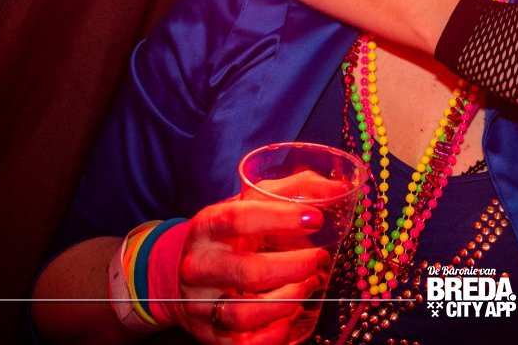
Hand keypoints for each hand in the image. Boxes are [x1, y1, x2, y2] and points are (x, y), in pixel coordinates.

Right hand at [173, 173, 346, 342]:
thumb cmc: (228, 233)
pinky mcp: (207, 333)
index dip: (279, 219)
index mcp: (207, 227)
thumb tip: (336, 188)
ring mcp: (200, 303)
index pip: (237, 220)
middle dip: (294, 268)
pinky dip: (273, 334)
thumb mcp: (249, 203)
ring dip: (287, 301)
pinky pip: (242, 344)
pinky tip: (290, 317)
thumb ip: (291, 190)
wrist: (182, 271)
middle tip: (318, 260)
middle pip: (247, 273)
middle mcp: (199, 266)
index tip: (315, 218)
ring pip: (244, 313)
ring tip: (307, 286)